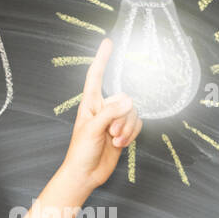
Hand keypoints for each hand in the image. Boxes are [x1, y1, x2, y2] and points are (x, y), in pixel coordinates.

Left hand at [59, 37, 142, 190]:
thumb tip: (129, 100)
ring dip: (127, 129)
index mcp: (90, 104)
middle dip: (122, 118)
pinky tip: (121, 144)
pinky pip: (137, 124)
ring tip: (114, 140)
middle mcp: (103, 109)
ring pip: (133, 113)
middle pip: (124, 99)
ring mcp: (114, 120)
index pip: (96, 76)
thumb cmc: (81, 152)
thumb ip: (110, 112)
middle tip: (110, 133)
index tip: (108, 42)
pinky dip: (132, 134)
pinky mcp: (123, 131)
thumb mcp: (92, 129)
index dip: (102, 59)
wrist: (86, 174)